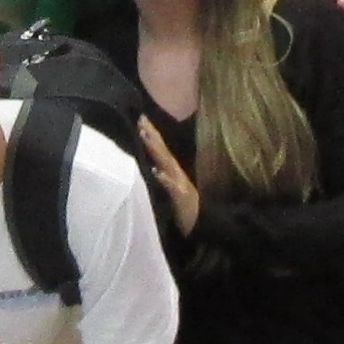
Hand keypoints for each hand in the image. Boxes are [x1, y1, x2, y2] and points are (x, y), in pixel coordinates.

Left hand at [138, 122, 202, 237]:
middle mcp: (177, 173)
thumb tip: (155, 166)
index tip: (141, 119)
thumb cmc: (185, 208)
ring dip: (156, 150)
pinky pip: (172, 187)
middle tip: (141, 119)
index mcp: (174, 171)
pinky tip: (157, 171)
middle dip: (152, 135)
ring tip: (146, 136)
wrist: (203, 224)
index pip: (161, 149)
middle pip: (163, 151)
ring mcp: (180, 184)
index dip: (152, 134)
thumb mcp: (173, 189)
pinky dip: (164, 179)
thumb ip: (165, 177)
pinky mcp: (181, 197)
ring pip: (166, 163)